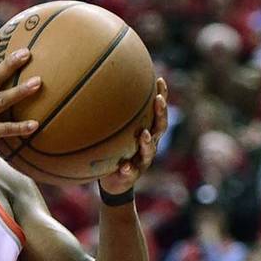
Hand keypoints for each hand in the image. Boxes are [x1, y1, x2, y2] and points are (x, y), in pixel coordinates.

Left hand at [99, 77, 168, 194]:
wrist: (114, 180)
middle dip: (161, 113)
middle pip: (160, 127)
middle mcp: (149, 145)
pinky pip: (131, 172)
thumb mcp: (116, 132)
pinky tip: (124, 167)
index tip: (160, 79)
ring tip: (144, 134)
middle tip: (158, 100)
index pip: (157, 112)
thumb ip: (114, 115)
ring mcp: (142, 160)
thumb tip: (99, 85)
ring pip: (149, 151)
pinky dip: (128, 169)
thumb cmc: (115, 151)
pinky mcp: (132, 175)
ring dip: (147, 142)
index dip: (162, 96)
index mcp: (148, 132)